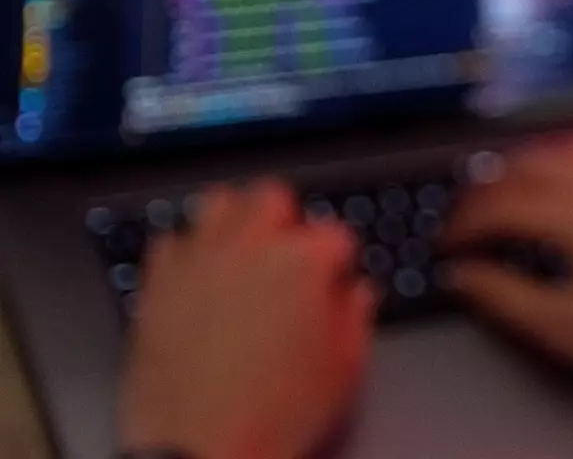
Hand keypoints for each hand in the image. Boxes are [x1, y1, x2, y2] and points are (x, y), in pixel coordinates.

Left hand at [119, 181, 375, 458]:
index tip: (335, 280)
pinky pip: (171, 241)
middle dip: (287, 220)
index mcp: (304, 263)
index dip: (340, 260)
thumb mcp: (344, 371)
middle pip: (273, 196)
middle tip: (290, 256)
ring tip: (243, 254)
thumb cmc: (273, 416)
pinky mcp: (159, 283)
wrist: (200, 450)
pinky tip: (201, 279)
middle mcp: (250, 248)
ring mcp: (199, 261)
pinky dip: (188, 252)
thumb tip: (357, 294)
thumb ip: (356, 318)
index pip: (336, 232)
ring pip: (218, 202)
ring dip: (235, 221)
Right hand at [442, 144, 572, 396]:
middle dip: (489, 189)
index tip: (444, 245)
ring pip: (568, 152)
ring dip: (527, 168)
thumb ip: (506, 296)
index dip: (464, 224)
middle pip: (531, 166)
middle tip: (464, 219)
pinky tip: (561, 192)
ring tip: (503, 196)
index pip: (504, 204)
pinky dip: (566, 166)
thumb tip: (462, 275)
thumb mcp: (567, 329)